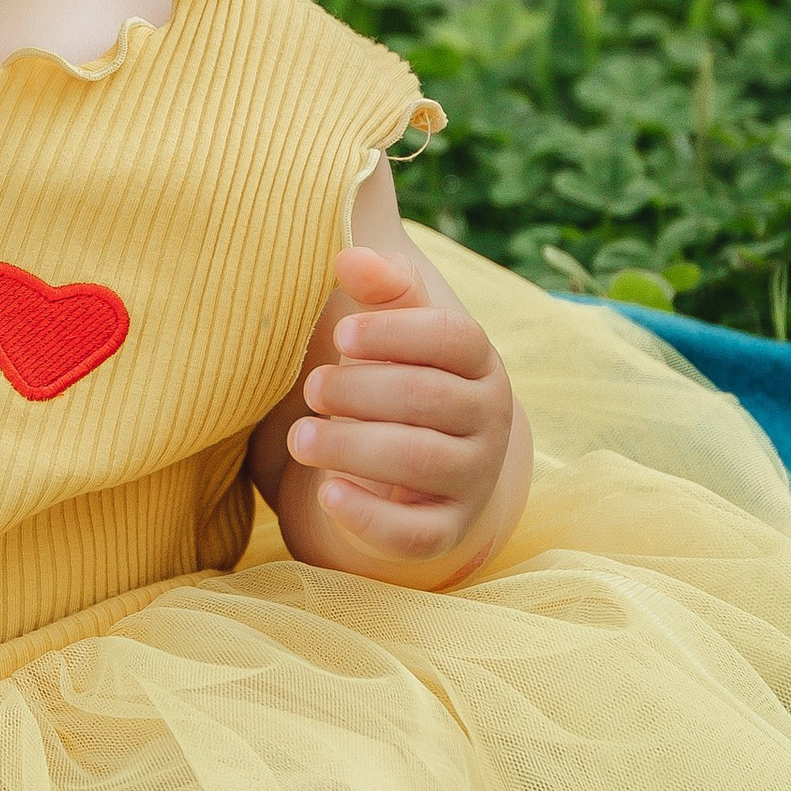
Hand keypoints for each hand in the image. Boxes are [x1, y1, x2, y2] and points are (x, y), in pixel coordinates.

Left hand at [282, 242, 520, 578]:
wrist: (411, 466)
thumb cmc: (393, 377)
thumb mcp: (389, 329)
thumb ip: (378, 287)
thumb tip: (349, 256)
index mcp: (480, 362)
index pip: (455, 338)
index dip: (395, 332)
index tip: (340, 332)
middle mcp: (490, 420)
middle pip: (427, 398)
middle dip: (358, 390)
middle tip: (310, 387)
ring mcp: (473, 479)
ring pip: (418, 461)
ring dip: (350, 446)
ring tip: (300, 436)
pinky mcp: (445, 530)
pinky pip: (416, 533)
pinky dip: (369, 516)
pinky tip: (328, 494)